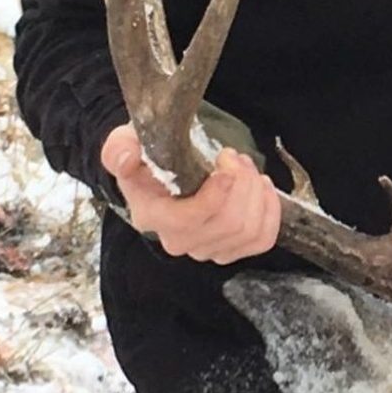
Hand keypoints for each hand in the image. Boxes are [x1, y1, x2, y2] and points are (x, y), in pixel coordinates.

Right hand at [101, 124, 280, 263]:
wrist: (162, 171)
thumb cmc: (148, 155)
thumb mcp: (127, 143)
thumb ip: (120, 148)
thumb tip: (125, 157)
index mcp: (153, 216)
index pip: (189, 220)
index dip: (216, 195)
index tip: (226, 163)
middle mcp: (178, 240)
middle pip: (229, 223)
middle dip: (243, 183)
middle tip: (234, 157)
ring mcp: (207, 249)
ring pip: (249, 230)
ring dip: (256, 192)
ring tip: (245, 167)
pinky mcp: (231, 248)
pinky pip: (262, 240)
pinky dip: (270, 211)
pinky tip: (262, 187)